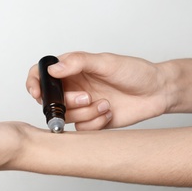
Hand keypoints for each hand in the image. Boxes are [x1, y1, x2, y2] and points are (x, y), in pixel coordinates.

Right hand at [26, 52, 169, 129]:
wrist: (157, 92)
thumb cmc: (135, 72)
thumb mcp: (106, 62)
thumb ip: (78, 62)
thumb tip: (53, 69)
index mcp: (72, 70)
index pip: (42, 74)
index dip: (34, 83)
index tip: (37, 92)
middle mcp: (73, 87)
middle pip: (51, 101)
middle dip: (67, 103)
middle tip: (87, 97)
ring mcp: (80, 106)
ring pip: (65, 117)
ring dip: (85, 113)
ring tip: (105, 103)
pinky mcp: (90, 121)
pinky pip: (81, 128)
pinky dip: (95, 122)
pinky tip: (109, 112)